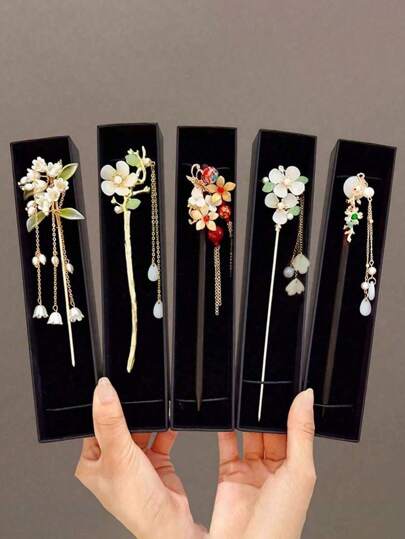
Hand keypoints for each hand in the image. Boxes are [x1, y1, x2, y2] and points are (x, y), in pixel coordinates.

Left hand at [75, 378, 206, 538]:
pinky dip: (166, 428)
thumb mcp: (119, 455)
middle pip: (119, 423)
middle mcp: (111, 460)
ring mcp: (134, 460)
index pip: (94, 424)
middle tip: (139, 398)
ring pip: (140, 428)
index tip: (113, 386)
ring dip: (150, 420)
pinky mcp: (155, 459)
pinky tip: (169, 420)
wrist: (171, 522)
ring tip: (157, 409)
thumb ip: (111, 421)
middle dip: (131, 412)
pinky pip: (159, 435)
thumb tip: (102, 391)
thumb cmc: (136, 503)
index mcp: (92, 461)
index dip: (103, 406)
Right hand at [210, 389, 315, 538]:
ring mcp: (250, 471)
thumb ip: (300, 433)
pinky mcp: (228, 474)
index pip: (294, 430)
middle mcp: (274, 469)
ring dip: (246, 417)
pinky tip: (225, 415)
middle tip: (262, 387)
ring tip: (244, 396)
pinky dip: (224, 430)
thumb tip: (306, 399)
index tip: (286, 386)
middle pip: (269, 430)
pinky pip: (226, 445)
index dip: (290, 409)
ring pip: (248, 434)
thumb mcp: (298, 473)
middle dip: (266, 411)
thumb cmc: (280, 526)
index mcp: (297, 468)